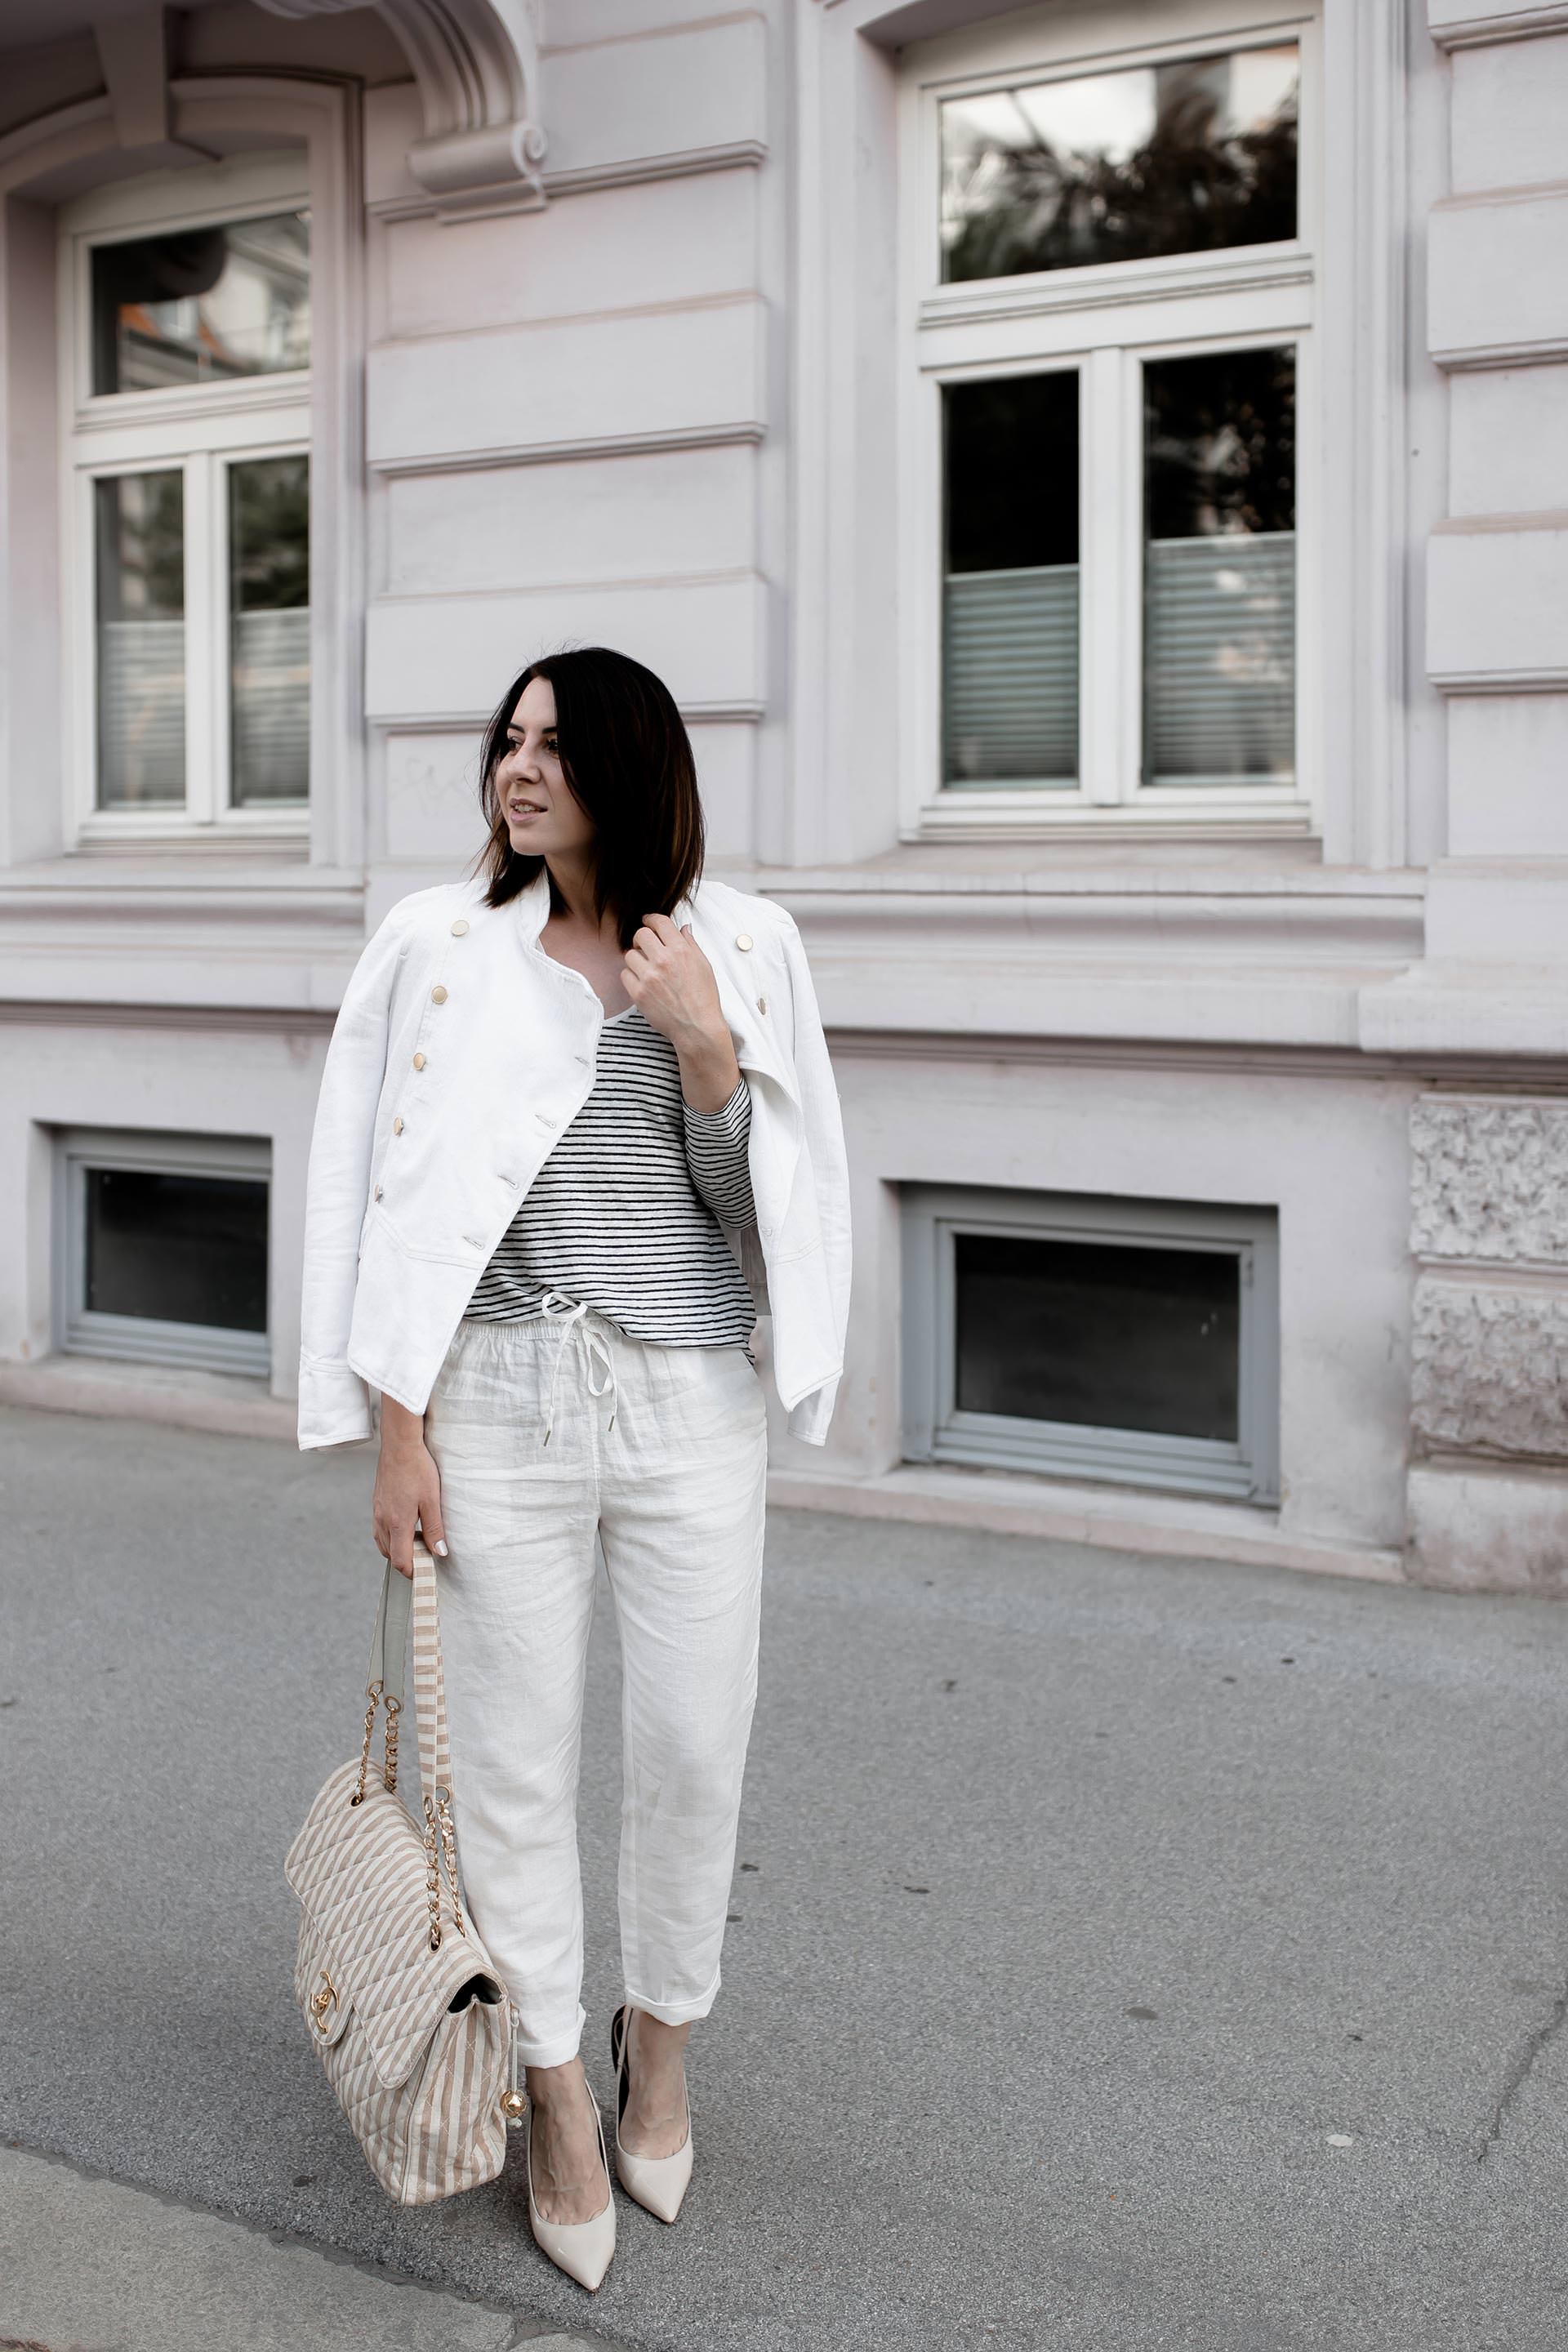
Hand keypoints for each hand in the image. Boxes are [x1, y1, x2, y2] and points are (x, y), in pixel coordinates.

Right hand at [373, 1396, 446, 1578]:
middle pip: (391, 1555)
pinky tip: (404, 1528)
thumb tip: (439, 1553)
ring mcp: (377, 1512)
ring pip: (383, 1543)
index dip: (413, 1571)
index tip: (427, 1572)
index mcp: (397, 1523)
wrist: (399, 1445)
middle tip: (426, 1559)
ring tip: (417, 1545)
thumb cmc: (418, 1470)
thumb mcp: (432, 1500)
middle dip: (406, 1562)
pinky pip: (379, 1530)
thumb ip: (434, 1529)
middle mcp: (382, 1521)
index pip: (401, 1560)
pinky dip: (391, 1537)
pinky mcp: (376, 1503)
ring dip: (398, 1550)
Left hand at [622, 913, 740, 1110]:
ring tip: (646, 968)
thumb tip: (683, 928)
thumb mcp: (704, 966)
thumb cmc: (704, 998)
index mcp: (681, 950)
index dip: (651, 919)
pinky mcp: (638, 993)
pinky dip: (631, 976)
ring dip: (636, 959)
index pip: (659, 922)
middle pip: (640, 935)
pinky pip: (625, 974)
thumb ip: (690, 944)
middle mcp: (663, 960)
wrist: (697, 1027)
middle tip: (646, 947)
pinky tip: (642, 982)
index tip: (648, 922)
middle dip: (642, 939)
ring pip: (629, 954)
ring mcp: (649, 977)